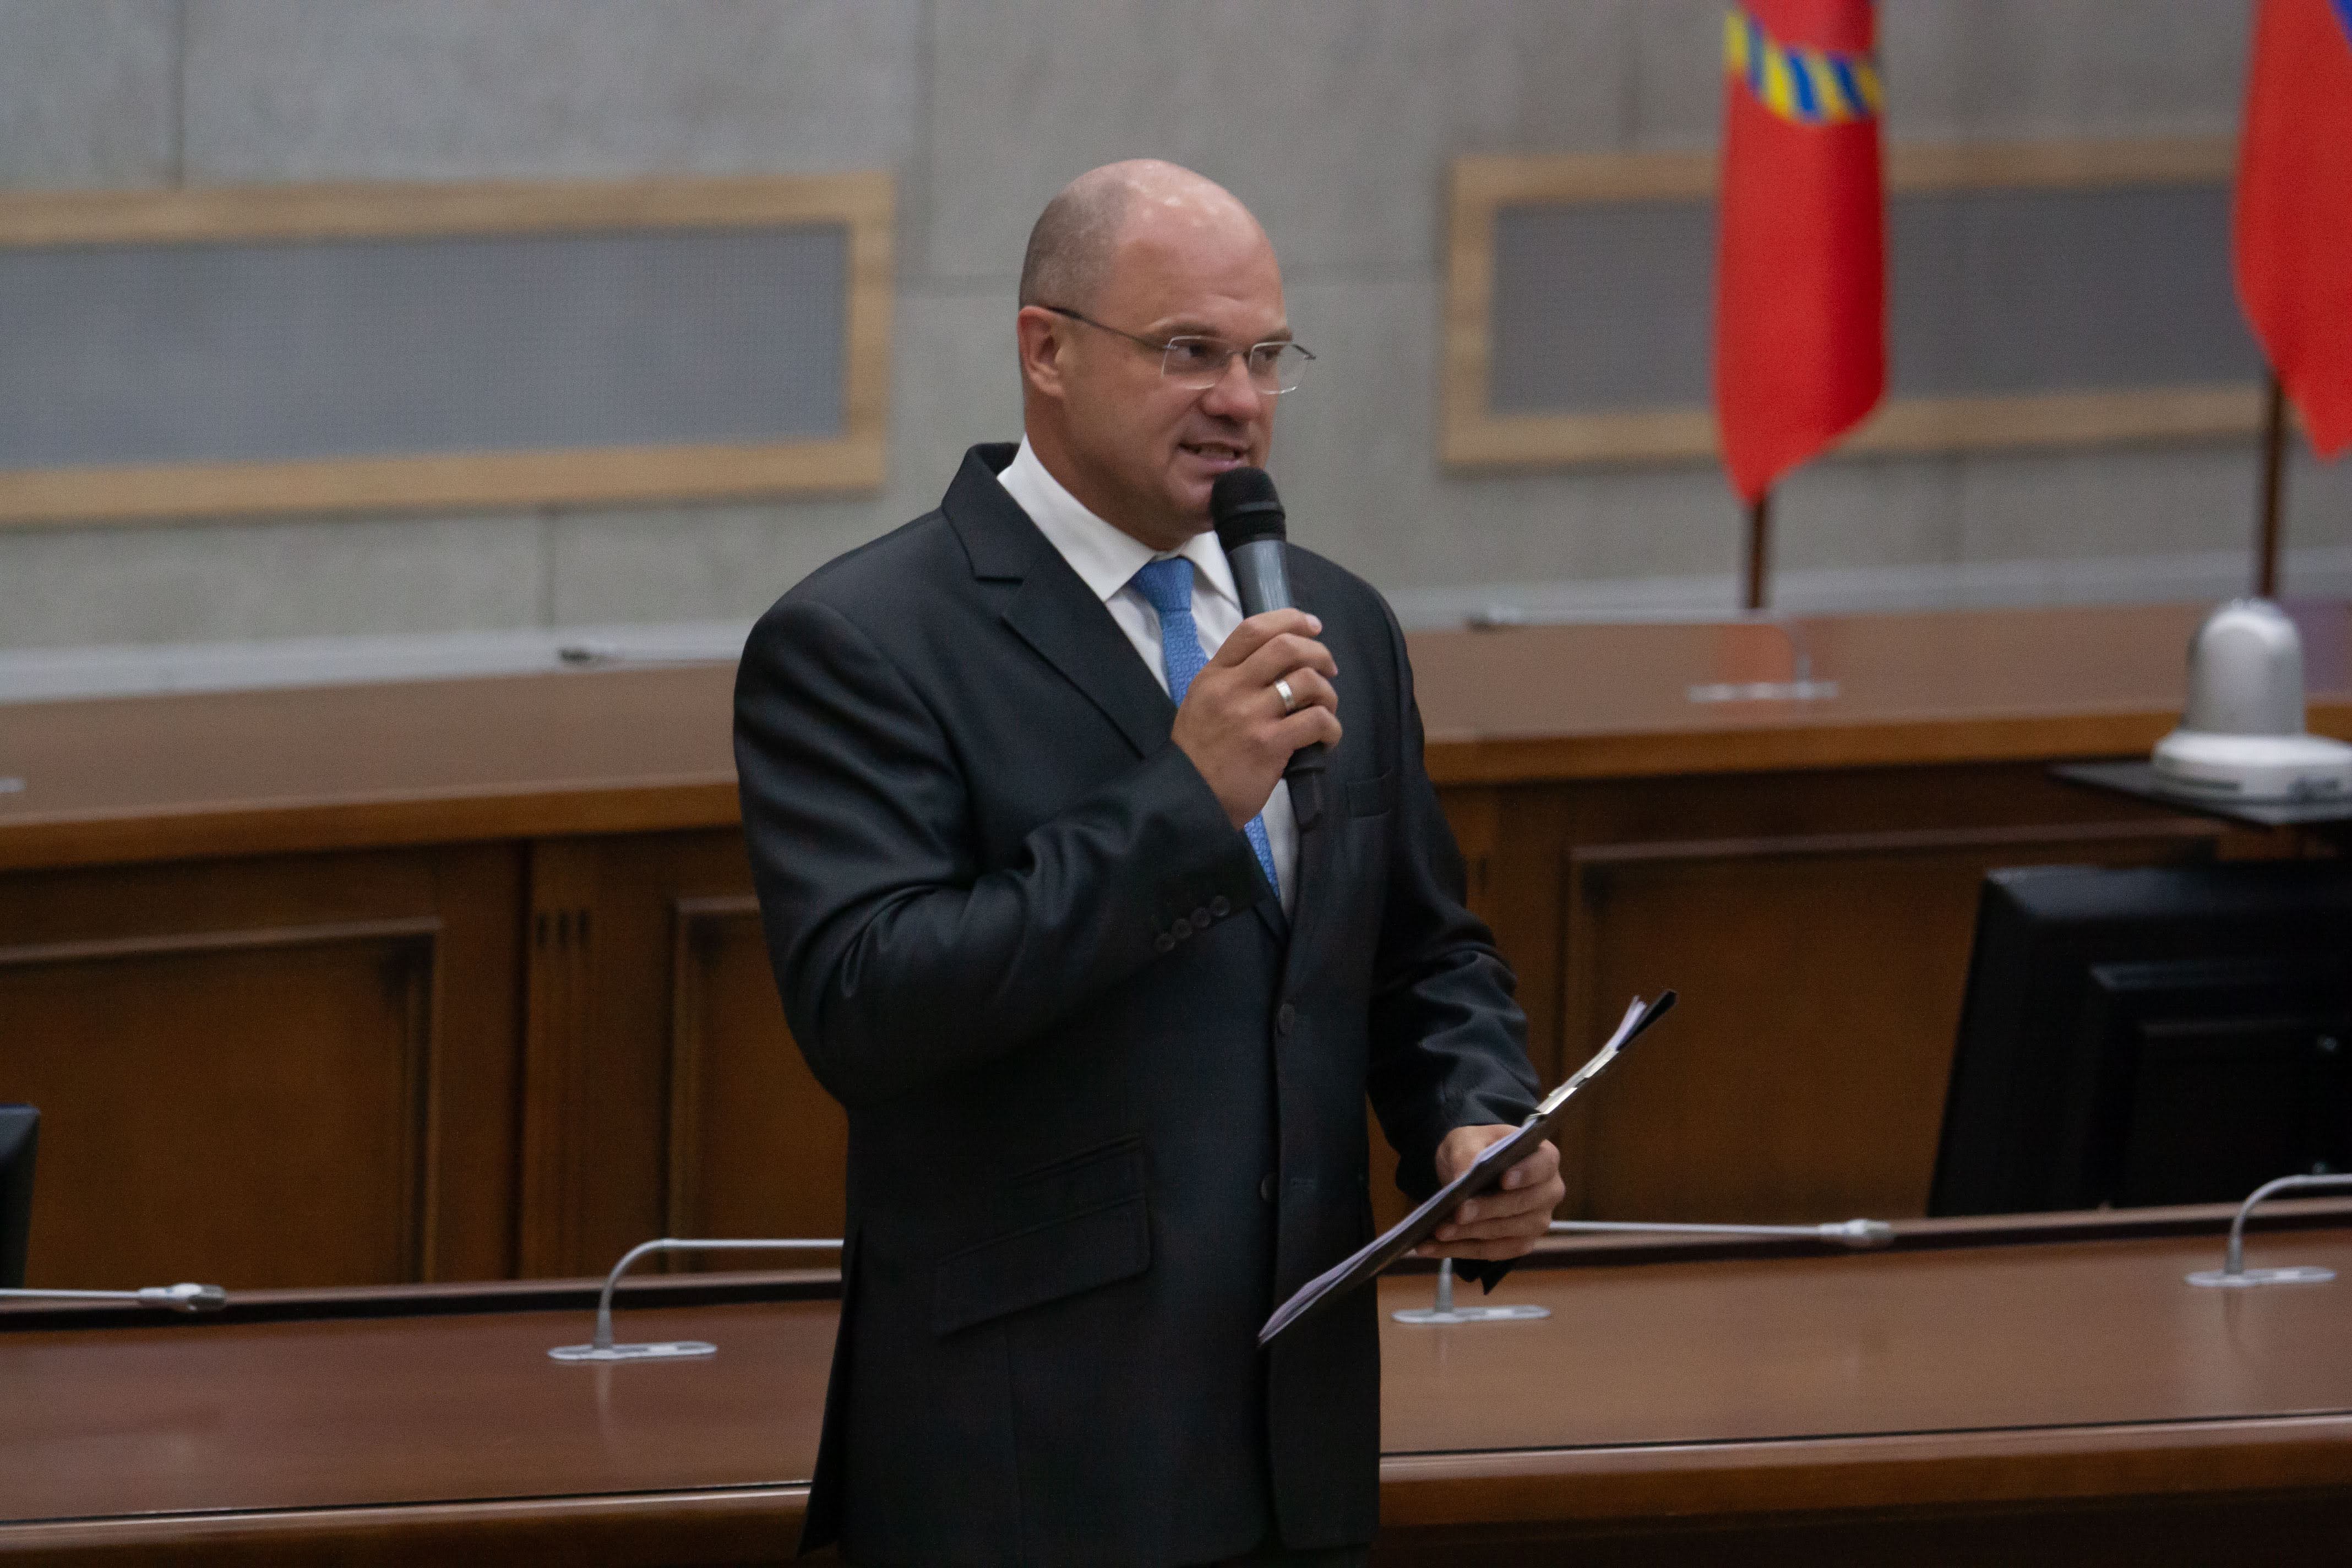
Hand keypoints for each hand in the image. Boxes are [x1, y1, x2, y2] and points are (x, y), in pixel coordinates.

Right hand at [1170, 608, 1343, 828]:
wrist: (1187, 797)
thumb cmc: (1198, 753)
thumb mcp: (1202, 702)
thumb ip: (1232, 679)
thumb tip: (1278, 664)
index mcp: (1214, 675)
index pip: (1254, 629)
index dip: (1291, 620)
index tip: (1313, 626)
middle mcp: (1232, 688)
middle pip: (1287, 647)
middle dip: (1319, 653)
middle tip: (1329, 669)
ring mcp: (1251, 715)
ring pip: (1307, 681)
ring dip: (1328, 694)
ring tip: (1326, 711)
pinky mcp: (1270, 744)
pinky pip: (1316, 721)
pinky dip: (1331, 728)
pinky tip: (1326, 740)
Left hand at [1413, 1125, 1563, 1262]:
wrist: (1469, 1167)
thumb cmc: (1476, 1148)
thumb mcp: (1467, 1139)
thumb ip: (1467, 1154)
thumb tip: (1462, 1179)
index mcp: (1544, 1158)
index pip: (1543, 1166)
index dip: (1526, 1174)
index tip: (1504, 1180)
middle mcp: (1548, 1192)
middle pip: (1522, 1205)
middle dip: (1487, 1210)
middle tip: (1458, 1212)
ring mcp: (1537, 1222)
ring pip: (1506, 1233)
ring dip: (1470, 1235)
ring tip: (1438, 1231)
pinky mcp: (1520, 1243)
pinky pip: (1492, 1252)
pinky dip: (1460, 1250)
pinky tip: (1432, 1247)